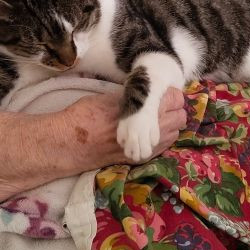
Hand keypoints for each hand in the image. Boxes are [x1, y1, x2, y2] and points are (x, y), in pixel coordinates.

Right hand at [65, 87, 187, 167]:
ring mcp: (146, 147)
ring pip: (175, 133)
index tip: (162, 91)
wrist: (70, 142)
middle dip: (175, 109)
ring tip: (157, 118)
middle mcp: (149, 129)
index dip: (171, 93)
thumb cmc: (85, 115)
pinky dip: (163, 139)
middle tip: (163, 103)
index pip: (174, 99)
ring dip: (171, 124)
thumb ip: (134, 97)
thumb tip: (147, 93)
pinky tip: (152, 133)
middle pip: (179, 117)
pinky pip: (163, 147)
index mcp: (142, 109)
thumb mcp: (111, 97)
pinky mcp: (140, 158)